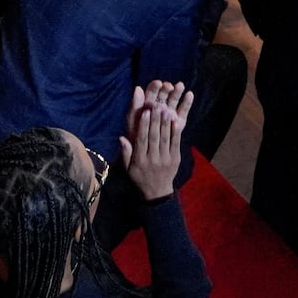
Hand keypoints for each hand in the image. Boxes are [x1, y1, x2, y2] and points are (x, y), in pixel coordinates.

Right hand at [118, 82, 193, 200]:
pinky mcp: (175, 159)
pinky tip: (175, 121)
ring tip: (166, 109)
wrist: (157, 192)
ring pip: (165, 138)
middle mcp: (153, 158)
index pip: (142, 140)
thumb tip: (122, 137)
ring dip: (166, 123)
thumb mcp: (128, 168)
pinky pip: (176, 143)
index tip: (144, 112)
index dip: (143, 125)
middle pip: (154, 136)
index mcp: (140, 160)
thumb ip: (126, 153)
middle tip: (157, 105)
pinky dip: (176, 132)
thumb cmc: (140, 177)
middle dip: (155, 120)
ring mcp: (165, 159)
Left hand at [123, 80, 194, 141]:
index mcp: (146, 104)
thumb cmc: (135, 136)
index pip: (151, 91)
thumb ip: (135, 105)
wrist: (144, 153)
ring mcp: (169, 113)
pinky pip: (183, 110)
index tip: (158, 83)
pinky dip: (186, 103)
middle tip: (170, 86)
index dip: (155, 86)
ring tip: (181, 86)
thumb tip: (138, 88)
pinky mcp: (178, 121)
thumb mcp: (133, 120)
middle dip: (167, 88)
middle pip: (164, 94)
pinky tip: (190, 94)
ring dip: (177, 92)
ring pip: (174, 100)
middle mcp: (159, 107)